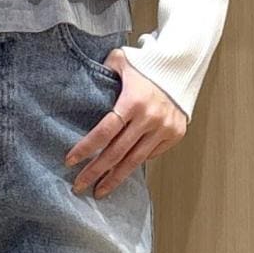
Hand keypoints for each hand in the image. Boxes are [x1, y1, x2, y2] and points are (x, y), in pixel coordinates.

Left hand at [65, 51, 187, 196]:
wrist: (183, 64)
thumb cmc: (147, 63)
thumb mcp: (120, 61)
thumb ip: (101, 73)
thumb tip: (80, 84)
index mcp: (133, 101)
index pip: (104, 131)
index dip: (86, 148)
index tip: (70, 161)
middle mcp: (150, 118)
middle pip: (117, 152)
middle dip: (95, 171)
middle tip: (79, 185)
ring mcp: (164, 128)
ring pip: (135, 161)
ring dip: (115, 178)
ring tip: (99, 191)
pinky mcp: (175, 134)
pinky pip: (151, 155)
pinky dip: (135, 164)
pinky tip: (121, 173)